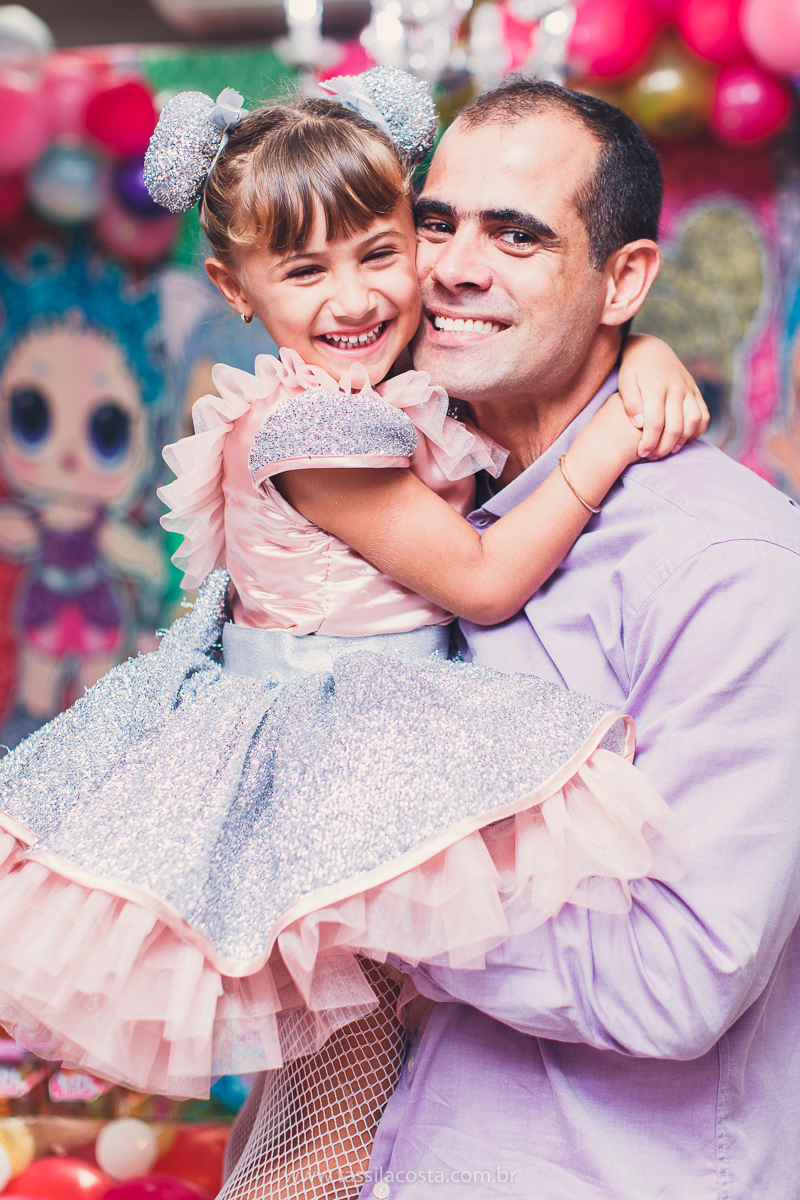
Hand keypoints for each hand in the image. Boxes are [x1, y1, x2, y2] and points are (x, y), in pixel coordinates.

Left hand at [618, 333, 708, 458]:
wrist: (650, 349)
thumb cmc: (633, 369)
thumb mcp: (624, 382)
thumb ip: (631, 403)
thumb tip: (640, 425)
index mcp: (656, 386)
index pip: (656, 422)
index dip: (649, 442)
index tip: (642, 453)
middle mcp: (676, 388)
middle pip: (676, 426)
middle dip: (664, 447)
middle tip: (653, 456)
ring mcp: (689, 389)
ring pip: (694, 422)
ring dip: (682, 441)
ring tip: (668, 450)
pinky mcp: (696, 391)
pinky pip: (704, 415)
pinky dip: (697, 430)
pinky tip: (683, 438)